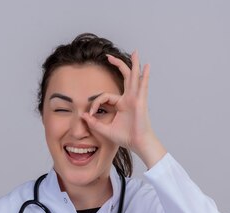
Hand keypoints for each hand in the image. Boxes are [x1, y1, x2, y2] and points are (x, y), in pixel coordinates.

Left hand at [81, 50, 165, 168]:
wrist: (137, 143)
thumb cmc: (125, 137)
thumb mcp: (105, 129)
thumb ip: (94, 123)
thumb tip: (83, 115)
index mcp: (121, 104)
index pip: (104, 96)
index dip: (95, 103)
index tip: (91, 114)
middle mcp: (129, 99)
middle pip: (124, 78)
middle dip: (117, 65)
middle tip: (108, 56)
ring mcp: (135, 98)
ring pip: (133, 77)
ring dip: (134, 64)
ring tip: (135, 52)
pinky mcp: (140, 101)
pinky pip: (142, 86)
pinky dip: (145, 76)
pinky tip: (147, 66)